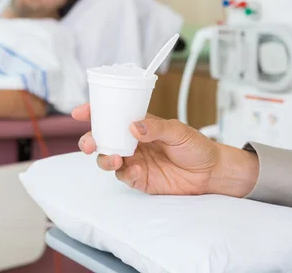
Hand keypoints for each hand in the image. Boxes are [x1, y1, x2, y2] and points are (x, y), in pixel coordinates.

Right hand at [72, 103, 258, 196]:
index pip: (112, 116)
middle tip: (89, 144)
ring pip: (108, 159)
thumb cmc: (197, 146)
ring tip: (116, 158)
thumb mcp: (179, 130)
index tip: (80, 112)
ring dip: (106, 159)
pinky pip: (125, 177)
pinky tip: (137, 171)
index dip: (94, 113)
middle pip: (103, 140)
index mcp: (139, 125)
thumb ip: (156, 128)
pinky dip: (126, 173)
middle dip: (90, 141)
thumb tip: (134, 126)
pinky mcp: (141, 180)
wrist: (211, 173)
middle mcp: (133, 143)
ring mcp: (135, 161)